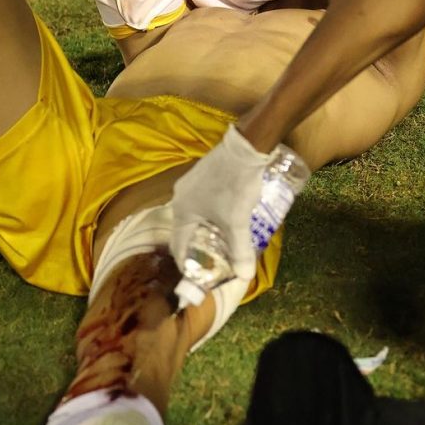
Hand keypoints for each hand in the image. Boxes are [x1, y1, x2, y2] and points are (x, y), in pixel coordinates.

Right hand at [171, 125, 272, 281]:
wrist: (246, 148)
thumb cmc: (235, 187)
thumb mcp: (237, 222)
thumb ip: (240, 250)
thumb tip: (245, 277)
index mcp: (182, 210)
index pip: (178, 245)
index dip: (187, 263)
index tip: (197, 276)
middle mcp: (181, 196)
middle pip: (186, 230)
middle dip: (199, 247)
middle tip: (213, 261)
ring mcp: (192, 182)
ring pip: (196, 215)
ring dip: (207, 230)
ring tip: (222, 243)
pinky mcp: (204, 174)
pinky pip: (203, 202)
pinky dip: (212, 215)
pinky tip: (228, 218)